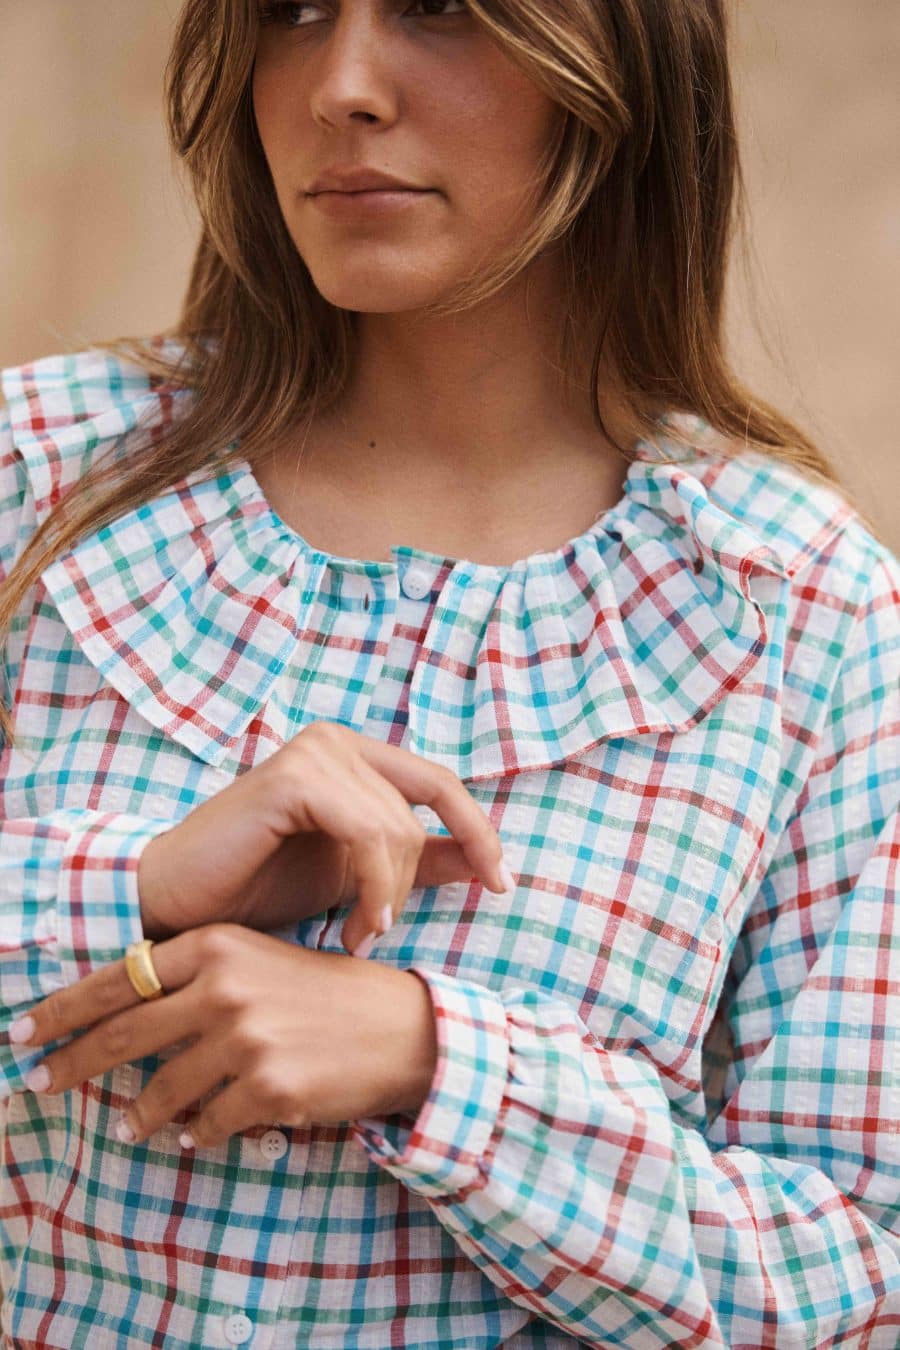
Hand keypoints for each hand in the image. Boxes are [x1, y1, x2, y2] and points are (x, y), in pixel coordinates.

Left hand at [11, 924, 438, 1148]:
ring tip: (131, 1124)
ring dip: (139, 1113)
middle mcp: (225, 988)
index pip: (121, 977)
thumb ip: (197, 975)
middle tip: (40, 1081)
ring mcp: (246, 1040)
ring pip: (161, 1090)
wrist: (401, 1027)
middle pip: (124, 1032)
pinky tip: (191, 1136)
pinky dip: (194, 1135)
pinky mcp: (268, 1090)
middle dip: (73, 1062)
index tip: (27, 1029)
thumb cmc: (327, 990)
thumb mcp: (260, 958)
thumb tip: (129, 1013)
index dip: (66, 1007)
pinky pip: (205, 1126)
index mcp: (218, 944)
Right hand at [139, 719, 510, 954]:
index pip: (441, 784)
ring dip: (388, 897)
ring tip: (356, 937)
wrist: (178, 904)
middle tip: (375, 934)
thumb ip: (415, 862)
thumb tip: (483, 863)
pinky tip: (352, 928)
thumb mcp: (353, 876)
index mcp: (352, 754)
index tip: (501, 885)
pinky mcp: (293, 778)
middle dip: (411, 886)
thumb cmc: (257, 886)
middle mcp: (335, 741)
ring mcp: (313, 752)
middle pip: (423, 812)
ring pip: (398, 829)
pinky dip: (374, 888)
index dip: (479, 832)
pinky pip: (368, 834)